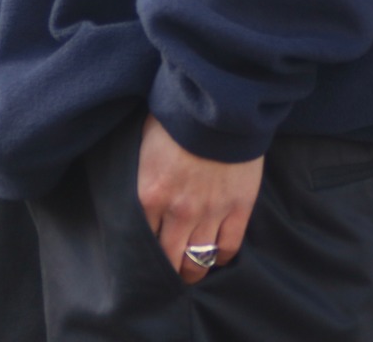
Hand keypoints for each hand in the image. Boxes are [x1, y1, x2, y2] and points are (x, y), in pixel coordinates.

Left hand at [136, 112, 263, 283]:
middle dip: (166, 271)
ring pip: (197, 259)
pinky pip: (227, 247)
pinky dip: (219, 256)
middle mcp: (177, 210)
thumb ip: (141, 173)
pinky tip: (214, 253)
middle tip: (166, 272)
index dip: (141, 252)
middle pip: (168, 260)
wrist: (221, 101)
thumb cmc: (179, 115)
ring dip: (192, 269)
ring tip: (189, 269)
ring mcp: (210, 212)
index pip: (140, 241)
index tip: (142, 256)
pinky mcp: (238, 208)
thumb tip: (133, 191)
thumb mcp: (145, 141)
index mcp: (149, 193)